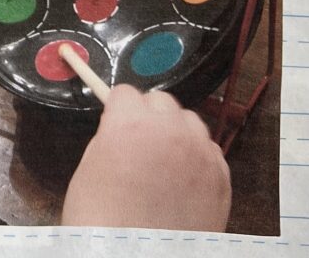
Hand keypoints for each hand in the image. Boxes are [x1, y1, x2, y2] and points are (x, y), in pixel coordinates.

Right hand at [62, 85, 230, 230]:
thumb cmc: (103, 219)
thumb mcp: (90, 165)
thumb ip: (110, 135)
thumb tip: (120, 126)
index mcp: (130, 123)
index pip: (126, 92)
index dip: (118, 109)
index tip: (115, 121)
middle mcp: (170, 132)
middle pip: (161, 100)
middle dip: (149, 115)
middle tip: (138, 142)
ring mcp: (200, 155)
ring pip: (190, 121)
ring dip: (177, 132)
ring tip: (164, 160)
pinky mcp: (221, 180)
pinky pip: (211, 151)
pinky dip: (198, 157)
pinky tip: (183, 178)